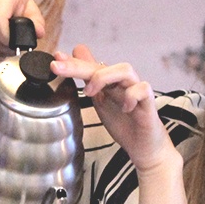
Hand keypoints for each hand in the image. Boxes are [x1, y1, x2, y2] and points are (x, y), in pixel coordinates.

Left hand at [52, 44, 180, 174]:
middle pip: (101, 67)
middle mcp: (122, 82)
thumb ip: (89, 80)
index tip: (56, 58)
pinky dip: (132, 96)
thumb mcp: (100, 101)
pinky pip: (143, 89)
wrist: (143, 146)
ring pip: (124, 69)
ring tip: (90, 92)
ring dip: (104, 77)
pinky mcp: (148, 102)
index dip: (72, 62)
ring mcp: (135, 90)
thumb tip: (74, 58)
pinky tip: (124, 108)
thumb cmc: (124, 123)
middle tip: (58, 66)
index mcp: (109, 83)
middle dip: (78, 66)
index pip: (90, 67)